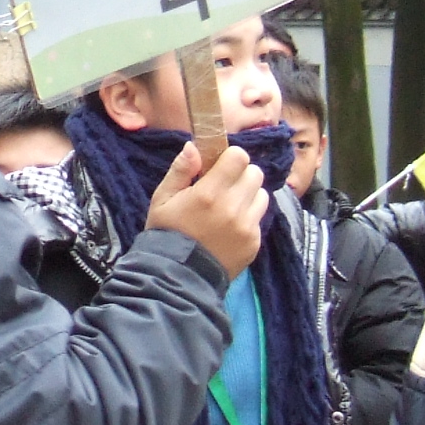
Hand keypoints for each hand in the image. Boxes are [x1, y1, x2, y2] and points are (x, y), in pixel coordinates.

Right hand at [145, 141, 266, 277]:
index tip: (220, 167)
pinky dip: (248, 219)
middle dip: (241, 175)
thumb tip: (194, 146)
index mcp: (209, 193)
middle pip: (255, 173)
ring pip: (262, 195)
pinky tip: (230, 229)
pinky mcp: (254, 242)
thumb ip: (180, 170)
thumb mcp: (162, 199)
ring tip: (230, 207)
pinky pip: (259, 219)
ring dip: (248, 196)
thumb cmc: (166, 233)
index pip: (239, 157)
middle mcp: (233, 207)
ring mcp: (246, 226)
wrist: (176, 278)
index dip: (230, 158)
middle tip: (225, 187)